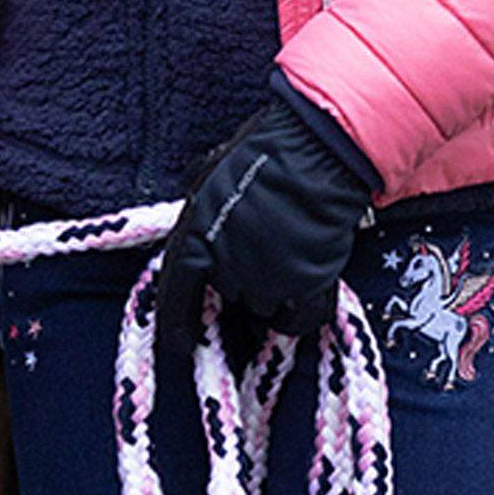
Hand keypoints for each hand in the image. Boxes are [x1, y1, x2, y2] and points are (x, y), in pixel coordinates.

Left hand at [155, 94, 377, 354]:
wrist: (318, 151)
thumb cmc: (264, 153)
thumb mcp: (210, 176)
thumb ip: (200, 211)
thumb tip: (196, 223)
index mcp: (195, 238)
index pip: (175, 297)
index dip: (178, 325)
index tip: (184, 343)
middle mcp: (225, 267)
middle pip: (226, 299)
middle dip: (237, 289)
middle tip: (259, 264)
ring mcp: (266, 280)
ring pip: (261, 310)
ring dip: (270, 297)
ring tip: (287, 262)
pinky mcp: (306, 286)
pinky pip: (297, 320)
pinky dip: (299, 314)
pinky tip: (305, 292)